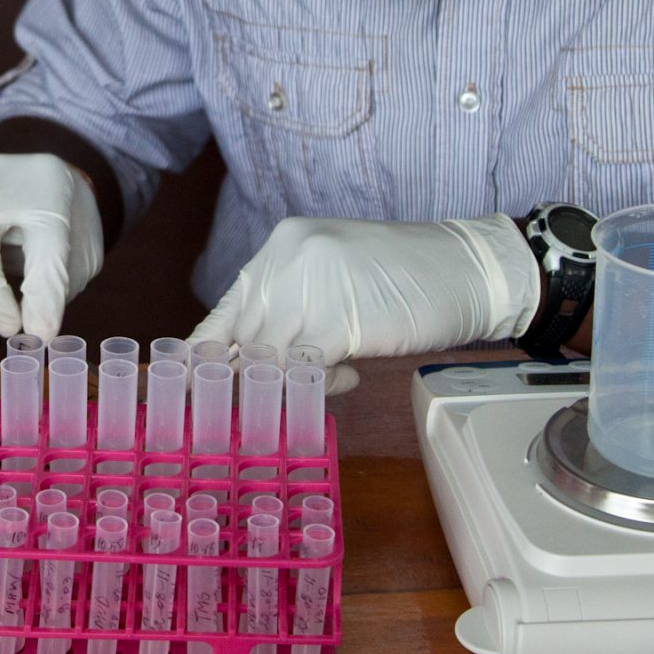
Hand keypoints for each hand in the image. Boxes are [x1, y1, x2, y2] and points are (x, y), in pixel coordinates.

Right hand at [0, 153, 103, 335]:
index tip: (40, 332)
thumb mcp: (82, 252)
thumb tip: (32, 328)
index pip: (47, 238)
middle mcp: (3, 179)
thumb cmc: (65, 222)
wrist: (45, 179)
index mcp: (51, 189)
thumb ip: (58, 285)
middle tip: (7, 325)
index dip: (43, 293)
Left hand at [189, 215, 539, 389]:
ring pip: (268, 359)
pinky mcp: (336, 321)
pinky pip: (304, 372)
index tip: (185, 388)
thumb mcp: (333, 279)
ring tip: (317, 385)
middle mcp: (286, 260)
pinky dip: (319, 386)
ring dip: (285, 385)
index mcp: (281, 246)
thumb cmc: (404, 278)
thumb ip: (290, 308)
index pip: (226, 311)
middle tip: (256, 407)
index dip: (205, 355)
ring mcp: (309, 289)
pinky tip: (349, 376)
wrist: (468, 270)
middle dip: (247, 381)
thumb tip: (250, 360)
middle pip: (242, 339)